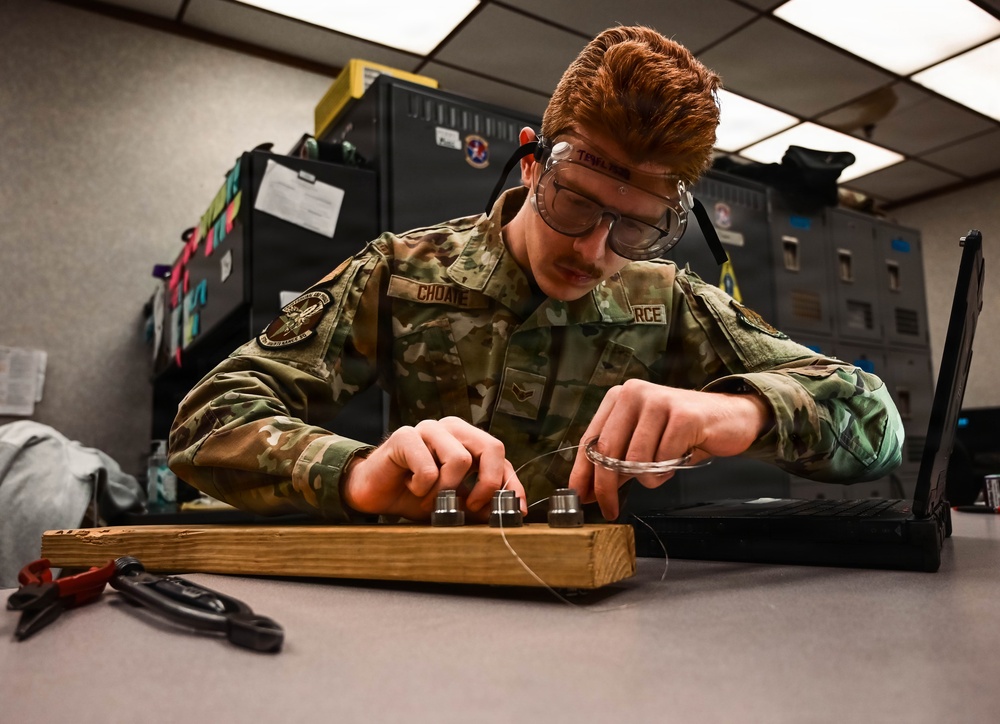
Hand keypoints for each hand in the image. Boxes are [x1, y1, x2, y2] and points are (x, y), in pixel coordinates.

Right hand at [341, 416, 526, 521]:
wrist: (372, 493)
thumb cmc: (414, 494)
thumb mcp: (454, 503)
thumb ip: (479, 503)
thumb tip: (511, 510)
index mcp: (467, 439)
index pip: (500, 456)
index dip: (511, 483)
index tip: (516, 510)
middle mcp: (452, 428)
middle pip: (491, 447)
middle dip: (487, 483)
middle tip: (470, 506)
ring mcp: (428, 428)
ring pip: (460, 459)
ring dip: (446, 491)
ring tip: (429, 500)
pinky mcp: (405, 436)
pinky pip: (428, 469)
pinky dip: (422, 488)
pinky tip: (411, 486)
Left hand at [568, 379, 772, 519]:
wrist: (732, 417)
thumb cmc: (684, 431)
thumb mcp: (644, 441)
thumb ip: (617, 459)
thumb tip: (591, 490)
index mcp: (619, 397)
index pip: (590, 440)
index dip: (582, 473)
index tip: (580, 497)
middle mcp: (634, 393)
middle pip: (606, 452)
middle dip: (606, 487)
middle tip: (610, 509)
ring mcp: (658, 401)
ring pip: (635, 459)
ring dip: (647, 477)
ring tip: (663, 469)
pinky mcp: (683, 415)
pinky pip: (663, 459)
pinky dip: (668, 471)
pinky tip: (679, 459)